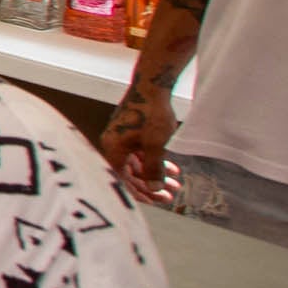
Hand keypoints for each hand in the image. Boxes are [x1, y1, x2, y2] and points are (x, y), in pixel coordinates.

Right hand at [96, 80, 178, 202]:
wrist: (152, 86)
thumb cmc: (150, 113)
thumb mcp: (155, 145)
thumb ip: (154, 168)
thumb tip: (154, 188)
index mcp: (113, 149)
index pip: (123, 179)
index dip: (140, 193)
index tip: (158, 200)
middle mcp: (113, 145)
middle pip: (130, 173)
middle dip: (151, 185)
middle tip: (170, 195)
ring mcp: (122, 138)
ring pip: (137, 164)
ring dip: (156, 174)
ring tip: (175, 183)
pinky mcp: (130, 132)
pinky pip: (140, 153)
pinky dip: (154, 161)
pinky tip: (171, 167)